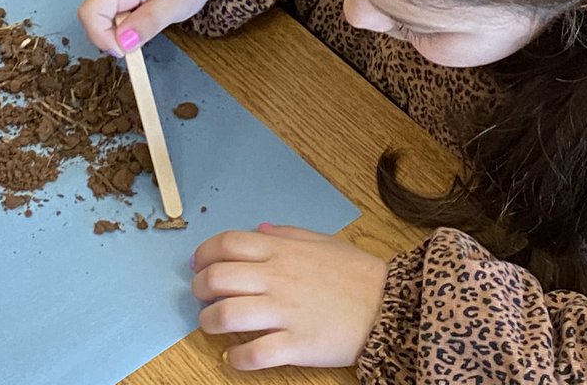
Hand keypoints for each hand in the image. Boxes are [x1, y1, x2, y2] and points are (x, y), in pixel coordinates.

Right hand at [78, 0, 222, 54]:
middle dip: (115, 35)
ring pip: (100, 17)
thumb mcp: (177, 2)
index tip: (130, 49)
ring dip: (122, 28)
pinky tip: (147, 9)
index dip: (103, 39)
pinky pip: (109, 10)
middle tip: (148, 28)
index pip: (89, 15)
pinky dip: (125, 19)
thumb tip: (122, 44)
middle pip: (92, 18)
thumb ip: (148, 23)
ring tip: (152, 15)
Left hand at [191, 224, 387, 370]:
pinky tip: (232, 357)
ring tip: (211, 325)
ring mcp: (285, 312)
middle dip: (199, 288)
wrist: (388, 305)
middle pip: (217, 278)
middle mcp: (277, 277)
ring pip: (227, 315)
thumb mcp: (320, 240)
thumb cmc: (354, 270)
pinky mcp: (296, 344)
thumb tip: (258, 229)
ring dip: (208, 322)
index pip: (227, 244)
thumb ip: (286, 233)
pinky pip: (254, 354)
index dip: (204, 254)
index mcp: (281, 249)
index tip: (198, 265)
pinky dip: (235, 358)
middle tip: (201, 296)